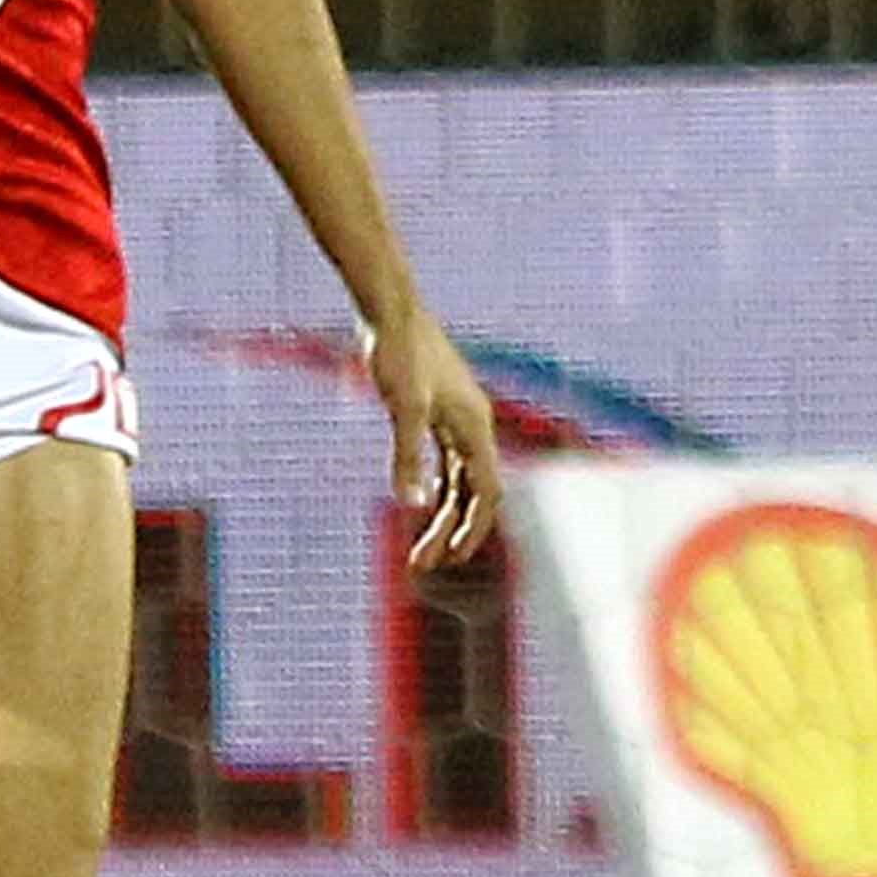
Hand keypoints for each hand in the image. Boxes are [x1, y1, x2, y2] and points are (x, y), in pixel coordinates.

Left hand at [363, 305, 501, 572]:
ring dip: (444, 515)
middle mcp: (474, 425)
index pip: (485, 493)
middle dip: (452, 532)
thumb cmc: (399, 353)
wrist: (391, 310)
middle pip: (473, 493)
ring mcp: (458, 417)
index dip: (471, 530)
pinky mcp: (439, 410)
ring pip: (460, 479)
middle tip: (422, 565)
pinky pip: (448, 460)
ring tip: (419, 548)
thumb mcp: (402, 407)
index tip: (448, 560)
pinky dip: (438, 486)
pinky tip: (418, 500)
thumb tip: (412, 504)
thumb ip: (407, 457)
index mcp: (474, 428)